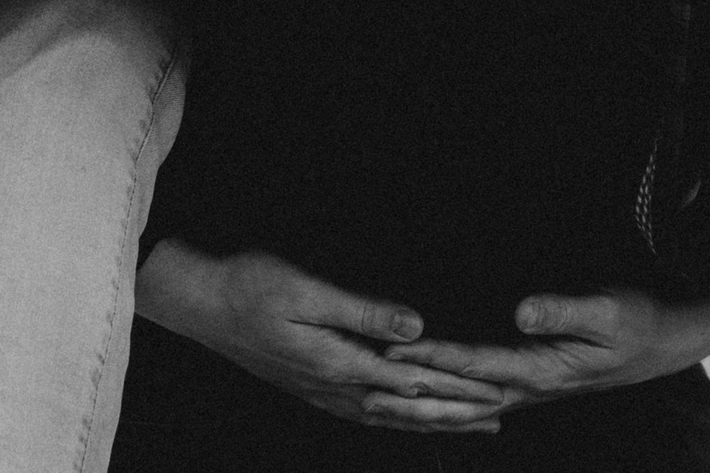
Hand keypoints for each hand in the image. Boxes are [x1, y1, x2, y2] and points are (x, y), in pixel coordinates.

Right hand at [134, 241, 505, 433]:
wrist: (206, 307)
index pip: (414, 381)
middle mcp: (338, 389)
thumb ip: (363, 312)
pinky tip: (414, 419)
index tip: (497, 387)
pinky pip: (370, 414)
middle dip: (460, 412)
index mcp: (340, 364)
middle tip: (503, 411)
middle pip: (410, 409)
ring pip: (393, 417)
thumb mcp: (308, 290)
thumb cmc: (254, 287)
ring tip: (476, 422)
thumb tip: (415, 328)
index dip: (458, 385)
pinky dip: (402, 420)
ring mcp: (326, 394)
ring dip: (437, 421)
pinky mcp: (317, 389)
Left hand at [401, 288, 709, 408]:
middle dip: (415, 383)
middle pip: (461, 389)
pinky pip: (483, 388)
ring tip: (386, 387)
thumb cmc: (637, 320)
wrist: (664, 342)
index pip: (474, 365)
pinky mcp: (533, 377)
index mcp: (542, 371)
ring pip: (468, 394)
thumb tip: (520, 313)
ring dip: (429, 390)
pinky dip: (453, 390)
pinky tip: (436, 393)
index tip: (393, 353)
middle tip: (368, 376)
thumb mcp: (607, 310)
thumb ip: (563, 311)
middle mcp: (529, 385)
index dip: (433, 358)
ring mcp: (531, 385)